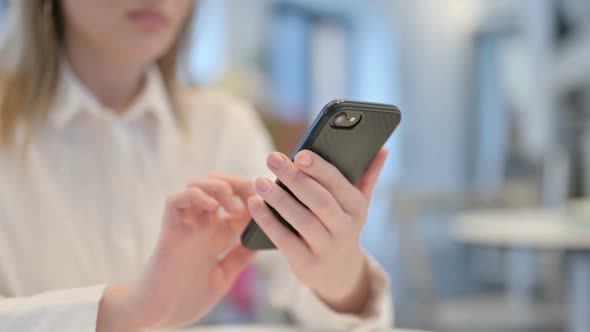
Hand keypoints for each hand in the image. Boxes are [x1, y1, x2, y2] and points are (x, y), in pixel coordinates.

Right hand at [97, 174, 255, 330]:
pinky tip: (213, 207)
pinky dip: (196, 195)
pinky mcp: (169, 228)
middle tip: (253, 196)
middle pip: (219, 185)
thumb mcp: (224, 276)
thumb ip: (239, 257)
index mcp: (216, 235)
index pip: (238, 204)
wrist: (158, 315)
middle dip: (239, 184)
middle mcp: (201, 225)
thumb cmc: (186, 299)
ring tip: (233, 206)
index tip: (267, 205)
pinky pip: (177, 199)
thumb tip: (260, 239)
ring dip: (219, 186)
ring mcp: (185, 224)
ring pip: (198, 184)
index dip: (254, 199)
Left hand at [247, 148, 387, 313]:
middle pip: (319, 201)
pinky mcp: (306, 264)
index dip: (319, 169)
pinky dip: (267, 221)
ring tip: (260, 181)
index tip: (299, 154)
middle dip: (295, 178)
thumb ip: (368, 176)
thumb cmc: (342, 225)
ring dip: (278, 199)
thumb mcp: (358, 204)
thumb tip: (382, 148)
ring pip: (302, 220)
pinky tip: (254, 204)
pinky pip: (284, 240)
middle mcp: (345, 228)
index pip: (338, 184)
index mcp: (357, 208)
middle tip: (272, 159)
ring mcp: (326, 248)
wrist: (340, 273)